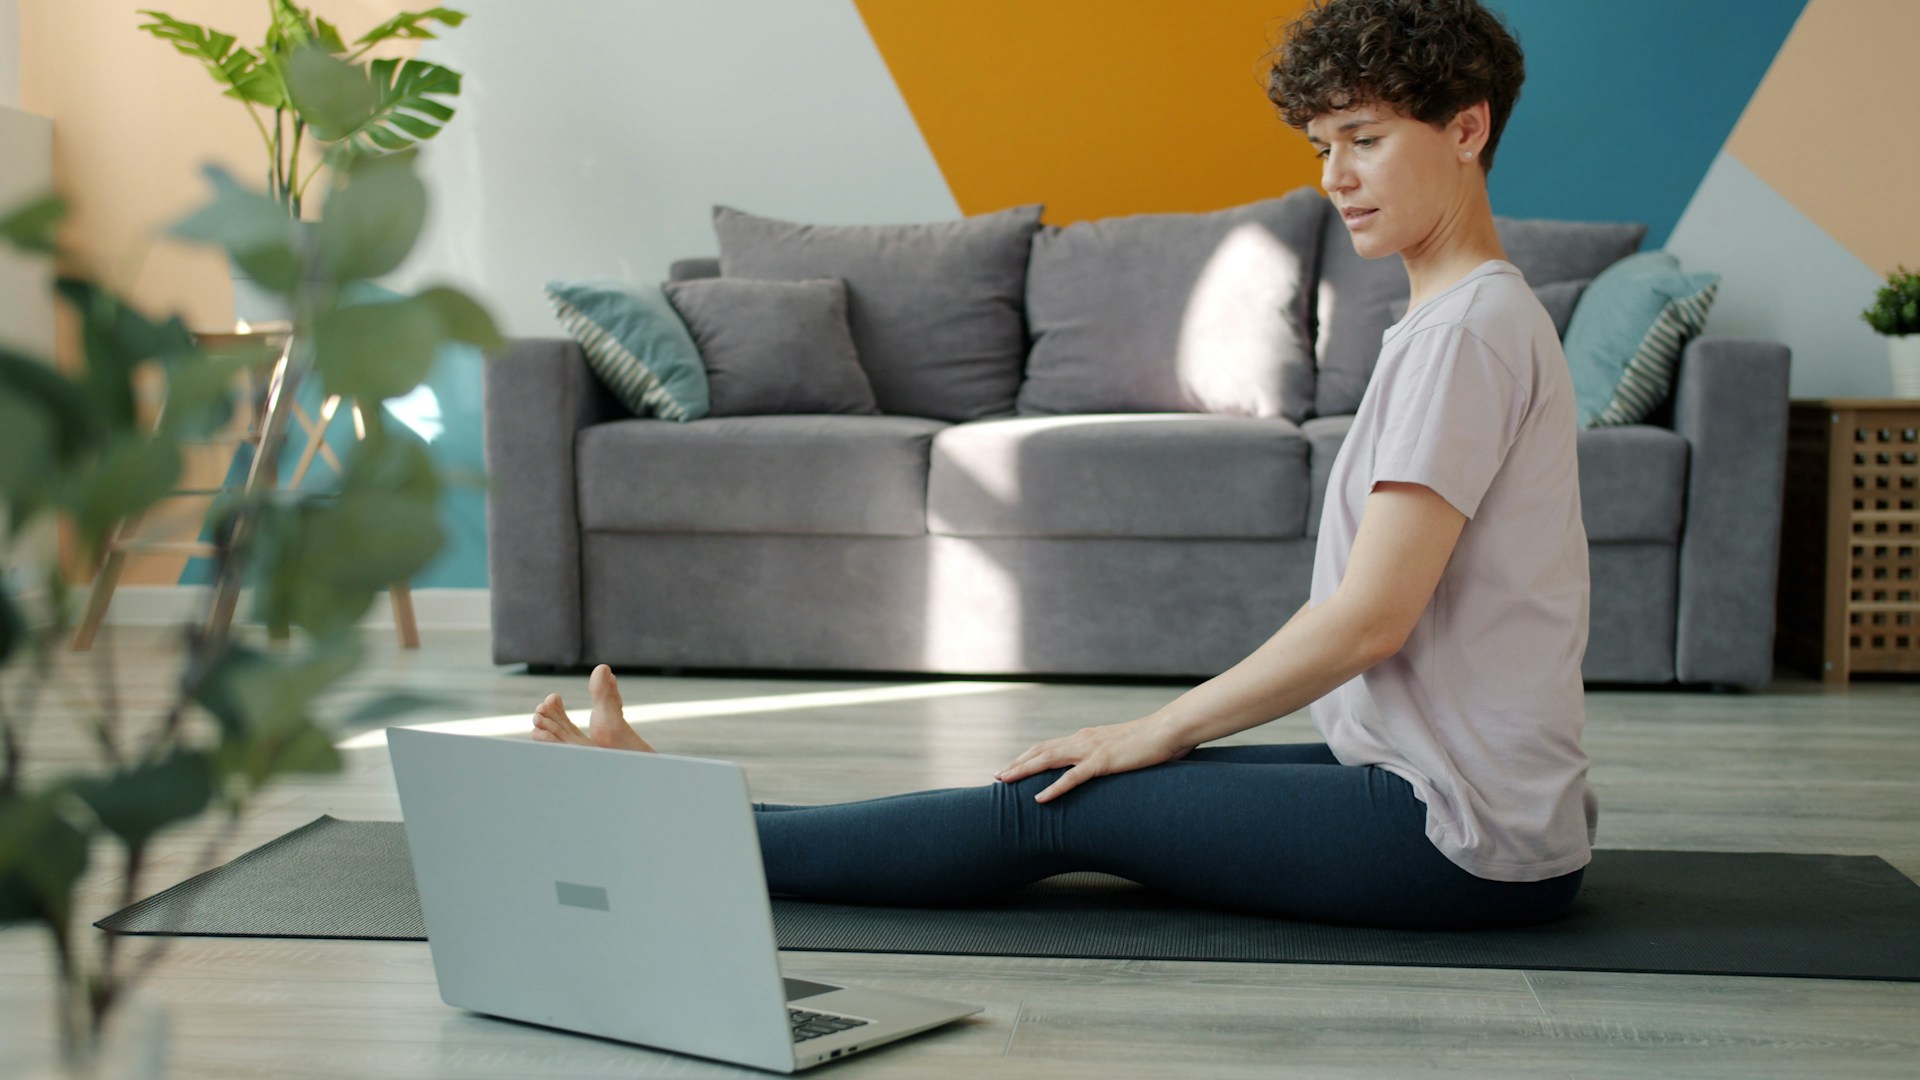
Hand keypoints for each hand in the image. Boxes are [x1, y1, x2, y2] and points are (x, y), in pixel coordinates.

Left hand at [995, 715, 1193, 802]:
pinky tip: (1039, 799)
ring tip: (1005, 781)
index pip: (1049, 745)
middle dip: (1017, 763)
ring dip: (1024, 770)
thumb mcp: (1122, 748)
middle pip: (1041, 750)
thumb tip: (1102, 766)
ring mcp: (1091, 750)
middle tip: (997, 776)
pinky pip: (1073, 777)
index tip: (1011, 766)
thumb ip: (1108, 756)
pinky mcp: (1103, 762)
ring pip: (1048, 759)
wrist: (1169, 729)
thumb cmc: (1150, 741)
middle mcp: (1083, 740)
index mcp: (1086, 737)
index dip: (1028, 756)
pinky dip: (1054, 788)